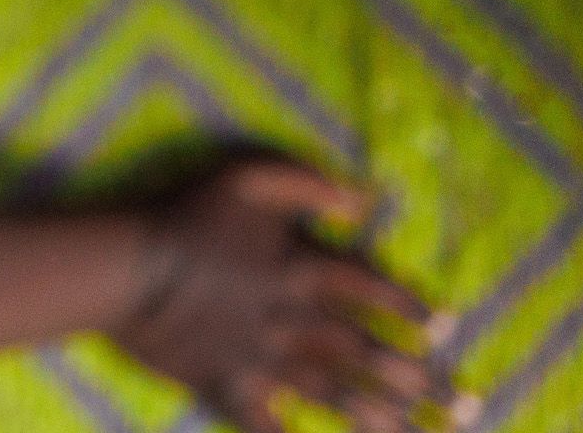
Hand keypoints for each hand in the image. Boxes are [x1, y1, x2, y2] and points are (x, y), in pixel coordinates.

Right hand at [109, 158, 470, 432]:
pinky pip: (269, 427)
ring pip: (334, 395)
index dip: (409, 308)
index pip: (371, 291)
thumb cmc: (182, 214)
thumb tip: (363, 202)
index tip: (442, 330)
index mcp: (303, 268)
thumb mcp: (246, 175)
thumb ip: (309, 183)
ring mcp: (263, 360)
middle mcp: (295, 320)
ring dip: (380, 419)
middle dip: (418, 381)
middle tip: (461, 406)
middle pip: (367, 354)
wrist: (121, 268)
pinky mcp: (228, 388)